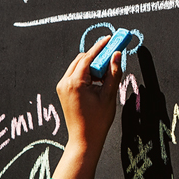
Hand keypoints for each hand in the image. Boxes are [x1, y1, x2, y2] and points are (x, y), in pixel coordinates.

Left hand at [52, 36, 123, 178]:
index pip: (88, 57)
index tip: (110, 38)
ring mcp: (62, 87)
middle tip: (112, 53)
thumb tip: (116, 55)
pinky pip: (76, 75)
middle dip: (97, 55)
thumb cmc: (97, 121)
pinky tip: (99, 80)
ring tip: (107, 73)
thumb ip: (113, 73)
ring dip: (93, 65)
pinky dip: (87, 73)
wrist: (84, 139)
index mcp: (74, 83)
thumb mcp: (109, 96)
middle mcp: (65, 82)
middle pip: (82, 60)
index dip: (101, 46)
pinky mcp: (64, 91)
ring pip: (78, 66)